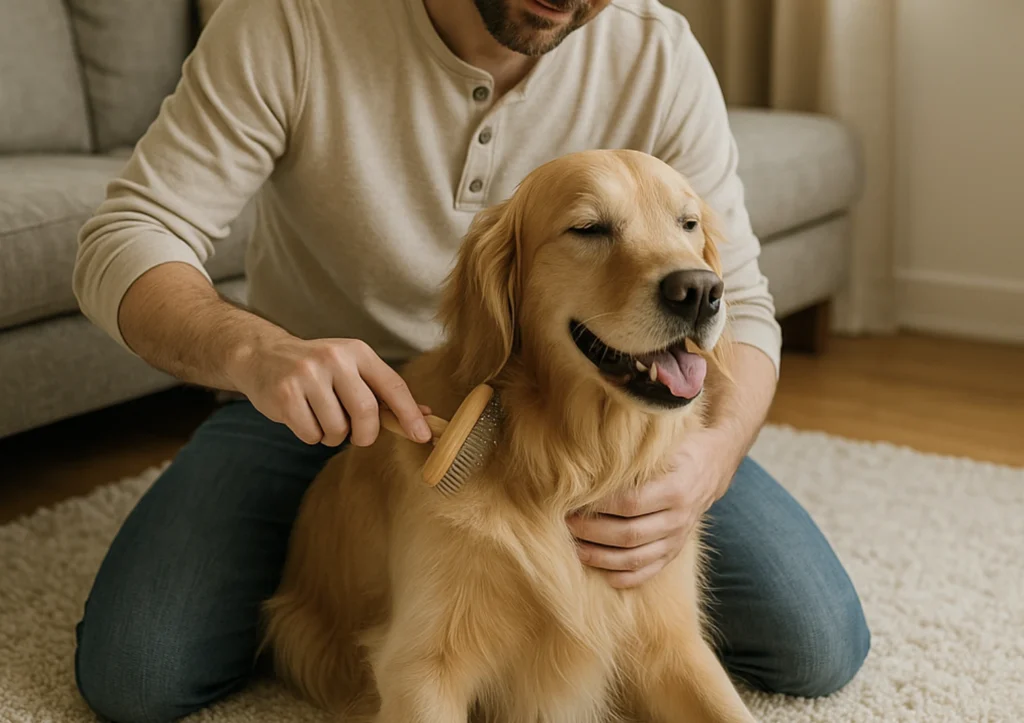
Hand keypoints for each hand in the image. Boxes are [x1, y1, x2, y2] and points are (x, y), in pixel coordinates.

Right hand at [227, 334, 432, 447]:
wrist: (262, 355)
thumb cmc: (317, 370)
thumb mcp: (352, 369)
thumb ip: (384, 392)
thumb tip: (426, 416)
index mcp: (358, 352)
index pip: (393, 386)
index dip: (410, 414)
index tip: (423, 436)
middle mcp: (335, 359)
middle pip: (366, 412)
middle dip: (365, 435)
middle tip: (356, 436)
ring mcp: (308, 375)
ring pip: (337, 428)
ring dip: (333, 436)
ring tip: (322, 419)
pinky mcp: (285, 394)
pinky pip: (310, 434)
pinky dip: (311, 436)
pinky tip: (303, 418)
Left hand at [566, 429, 729, 588]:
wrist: (712, 466)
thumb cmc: (678, 449)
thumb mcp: (663, 445)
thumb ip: (635, 454)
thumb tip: (590, 456)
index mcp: (675, 488)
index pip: (630, 503)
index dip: (599, 506)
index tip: (574, 500)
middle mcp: (679, 518)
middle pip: (629, 534)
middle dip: (592, 532)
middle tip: (566, 523)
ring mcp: (677, 539)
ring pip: (635, 558)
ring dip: (600, 557)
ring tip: (574, 548)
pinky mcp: (674, 552)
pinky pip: (647, 572)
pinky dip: (622, 576)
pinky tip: (599, 571)